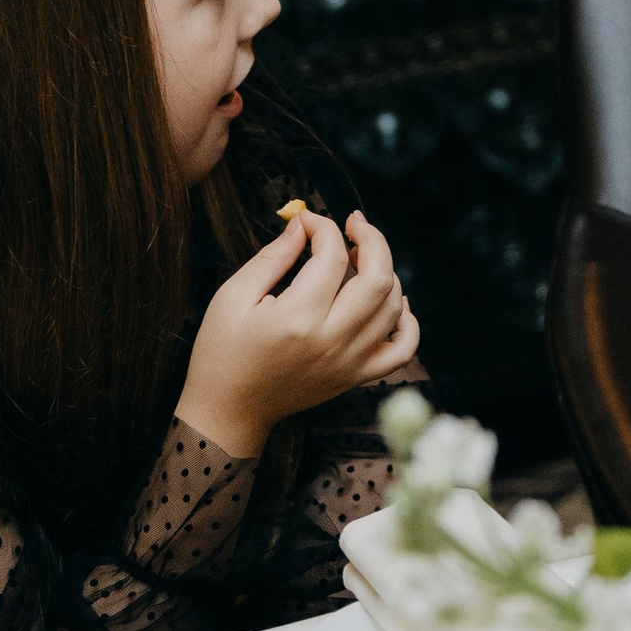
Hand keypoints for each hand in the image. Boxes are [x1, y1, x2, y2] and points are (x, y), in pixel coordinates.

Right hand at [175, 208, 420, 455]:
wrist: (228, 410)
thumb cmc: (222, 352)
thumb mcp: (234, 296)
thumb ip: (273, 257)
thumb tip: (303, 224)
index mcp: (297, 319)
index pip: (332, 257)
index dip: (323, 227)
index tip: (308, 220)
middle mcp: (331, 341)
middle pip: (378, 278)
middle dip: (371, 239)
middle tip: (353, 223)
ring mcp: (349, 362)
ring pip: (393, 307)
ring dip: (386, 272)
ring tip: (361, 259)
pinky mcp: (356, 377)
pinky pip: (402, 350)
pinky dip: (408, 323)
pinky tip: (394, 303)